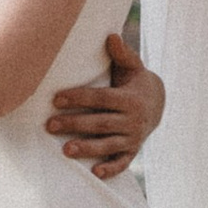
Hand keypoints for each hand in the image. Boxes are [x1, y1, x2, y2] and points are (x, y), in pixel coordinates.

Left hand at [46, 30, 164, 179]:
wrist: (158, 103)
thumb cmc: (134, 81)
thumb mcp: (132, 67)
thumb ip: (121, 54)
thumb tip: (111, 35)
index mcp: (129, 98)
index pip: (100, 98)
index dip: (78, 98)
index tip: (55, 98)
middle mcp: (133, 119)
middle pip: (101, 122)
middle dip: (75, 124)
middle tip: (49, 125)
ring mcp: (134, 137)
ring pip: (109, 144)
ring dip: (88, 148)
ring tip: (65, 150)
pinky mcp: (133, 150)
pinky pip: (123, 162)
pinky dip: (111, 169)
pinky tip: (95, 173)